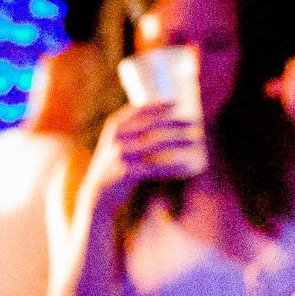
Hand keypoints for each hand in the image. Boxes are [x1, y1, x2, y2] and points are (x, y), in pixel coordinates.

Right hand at [86, 101, 203, 201]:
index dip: (160, 105)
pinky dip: (173, 166)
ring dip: (180, 141)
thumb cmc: (116, 164)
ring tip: (196, 140)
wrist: (98, 192)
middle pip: (153, 125)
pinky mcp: (127, 173)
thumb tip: (163, 114)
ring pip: (157, 144)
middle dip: (176, 122)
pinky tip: (187, 166)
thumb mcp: (119, 141)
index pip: (140, 109)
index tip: (178, 102)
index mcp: (116, 125)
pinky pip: (155, 167)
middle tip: (195, 124)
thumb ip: (135, 129)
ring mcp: (121, 154)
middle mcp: (118, 137)